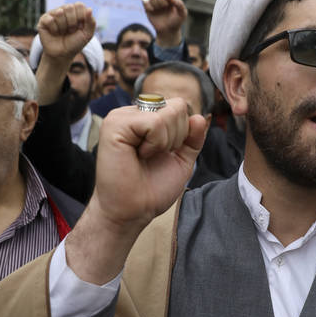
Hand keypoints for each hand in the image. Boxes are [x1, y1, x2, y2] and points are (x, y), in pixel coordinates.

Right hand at [36, 3, 94, 63]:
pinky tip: (54, 32)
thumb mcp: (87, 34)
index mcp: (75, 10)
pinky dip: (54, 29)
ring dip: (63, 27)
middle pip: (69, 7)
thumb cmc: (75, 43)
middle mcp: (64, 9)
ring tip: (62, 32)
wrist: (63, 54)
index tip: (79, 28)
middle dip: (72, 23)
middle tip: (70, 31)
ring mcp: (53, 14)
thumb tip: (89, 9)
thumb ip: (91, 22)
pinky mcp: (43, 20)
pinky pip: (50, 20)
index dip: (80, 18)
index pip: (79, 5)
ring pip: (59, 13)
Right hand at [66, 100, 206, 283]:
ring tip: (145, 156)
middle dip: (177, 137)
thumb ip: (193, 138)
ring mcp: (121, 116)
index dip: (182, 133)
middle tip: (154, 156)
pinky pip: (154, 123)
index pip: (179, 107)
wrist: (133, 211)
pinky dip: (155, 144)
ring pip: (167, 113)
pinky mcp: (114, 125)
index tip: (163, 154)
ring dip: (165, 142)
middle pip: (177, 106)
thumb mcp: (181, 160)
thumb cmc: (152, 188)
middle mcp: (132, 113)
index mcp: (145, 118)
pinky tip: (139, 155)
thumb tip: (200, 117)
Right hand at [142, 0, 186, 47]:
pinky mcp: (148, 7)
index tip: (170, 2)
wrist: (168, 31)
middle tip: (165, 7)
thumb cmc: (177, 21)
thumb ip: (180, 4)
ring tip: (160, 10)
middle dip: (162, 1)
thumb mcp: (183, 14)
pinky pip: (144, 1)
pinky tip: (152, 10)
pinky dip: (148, 5)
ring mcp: (155, 2)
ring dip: (156, 4)